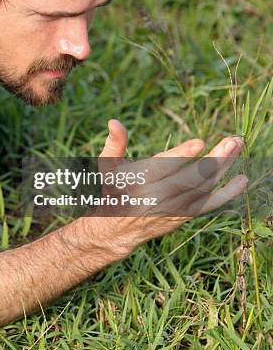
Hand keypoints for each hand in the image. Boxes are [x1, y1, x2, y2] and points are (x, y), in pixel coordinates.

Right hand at [93, 119, 247, 254]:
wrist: (117, 228)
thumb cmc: (114, 188)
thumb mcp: (108, 165)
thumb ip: (114, 143)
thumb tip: (114, 121)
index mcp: (138, 181)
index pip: (162, 167)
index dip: (181, 155)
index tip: (199, 142)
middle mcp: (157, 197)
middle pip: (190, 178)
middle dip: (214, 159)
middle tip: (232, 140)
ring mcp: (173, 208)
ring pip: (203, 188)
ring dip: (223, 167)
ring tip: (237, 146)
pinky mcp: (183, 216)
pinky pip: (209, 205)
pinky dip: (227, 193)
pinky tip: (242, 179)